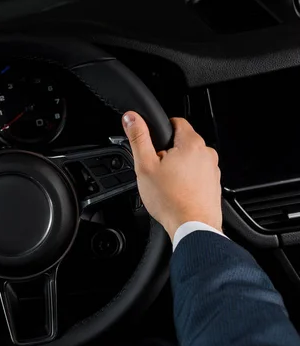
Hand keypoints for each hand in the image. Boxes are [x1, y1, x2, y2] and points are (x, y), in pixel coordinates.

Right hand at [122, 111, 221, 239]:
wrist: (192, 227)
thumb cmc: (170, 199)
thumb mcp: (145, 165)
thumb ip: (138, 138)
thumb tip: (131, 118)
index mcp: (191, 143)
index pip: (176, 122)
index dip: (160, 132)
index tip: (152, 146)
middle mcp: (206, 153)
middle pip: (181, 143)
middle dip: (167, 152)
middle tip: (155, 170)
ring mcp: (212, 169)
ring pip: (189, 160)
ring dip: (177, 167)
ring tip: (166, 185)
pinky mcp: (214, 184)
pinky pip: (196, 175)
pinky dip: (186, 181)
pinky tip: (176, 193)